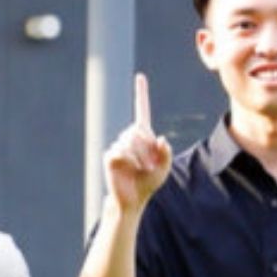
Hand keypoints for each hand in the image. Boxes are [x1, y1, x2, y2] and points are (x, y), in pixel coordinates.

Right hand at [103, 72, 173, 213]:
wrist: (133, 199)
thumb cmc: (148, 183)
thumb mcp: (164, 169)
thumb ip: (166, 154)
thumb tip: (162, 139)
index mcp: (144, 136)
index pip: (142, 110)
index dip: (141, 94)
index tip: (140, 76)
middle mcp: (129, 137)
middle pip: (138, 130)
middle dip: (146, 148)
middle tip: (149, 165)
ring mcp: (119, 145)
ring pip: (129, 142)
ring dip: (139, 158)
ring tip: (141, 170)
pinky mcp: (110, 155)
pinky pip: (120, 151)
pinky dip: (129, 161)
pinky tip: (129, 169)